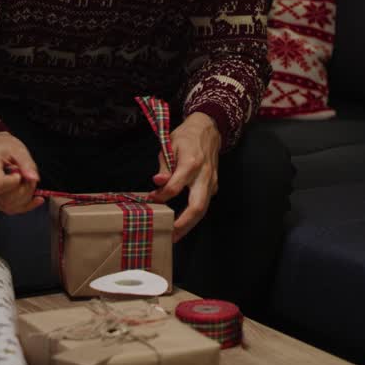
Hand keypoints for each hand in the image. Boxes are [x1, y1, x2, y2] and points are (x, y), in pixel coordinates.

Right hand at [0, 132, 43, 213]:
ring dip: (25, 198)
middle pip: (6, 199)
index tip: (19, 172)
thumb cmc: (4, 146)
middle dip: (25, 191)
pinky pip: (8, 209)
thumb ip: (27, 164)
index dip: (15, 183)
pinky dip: (24, 205)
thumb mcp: (18, 149)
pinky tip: (36, 199)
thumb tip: (34, 179)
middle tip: (31, 178)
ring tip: (29, 183)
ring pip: (8, 207)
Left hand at [149, 112, 220, 241]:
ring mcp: (212, 181)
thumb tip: (157, 184)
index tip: (150, 201)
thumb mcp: (169, 145)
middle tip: (170, 236)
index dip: (162, 196)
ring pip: (203, 209)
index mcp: (191, 162)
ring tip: (175, 235)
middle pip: (197, 207)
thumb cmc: (186, 136)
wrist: (208, 128)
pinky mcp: (214, 185)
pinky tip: (182, 222)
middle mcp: (204, 175)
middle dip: (183, 224)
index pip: (175, 187)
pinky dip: (193, 215)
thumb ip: (164, 167)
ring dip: (189, 225)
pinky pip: (204, 203)